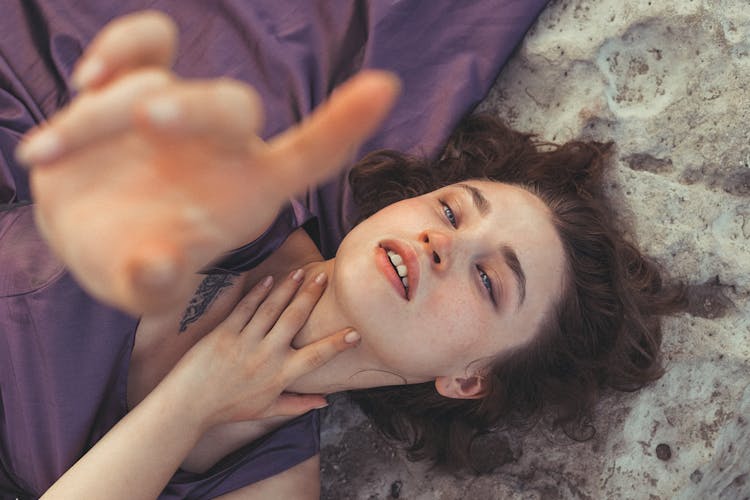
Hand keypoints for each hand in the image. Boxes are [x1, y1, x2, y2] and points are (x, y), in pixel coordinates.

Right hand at [15, 11, 399, 314]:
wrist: (92, 236)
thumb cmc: (136, 265)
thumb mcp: (146, 285)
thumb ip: (155, 284)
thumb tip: (156, 267)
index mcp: (253, 190)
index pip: (309, 156)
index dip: (342, 126)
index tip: (382, 87)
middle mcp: (226, 144)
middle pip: (233, 107)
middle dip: (194, 107)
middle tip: (146, 119)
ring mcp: (184, 112)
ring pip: (165, 84)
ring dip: (107, 108)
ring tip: (48, 154)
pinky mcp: (138, 86)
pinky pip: (140, 47)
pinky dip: (113, 53)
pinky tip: (87, 79)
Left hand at [169, 269, 358, 428]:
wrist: (189, 405)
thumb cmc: (229, 408)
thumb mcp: (268, 410)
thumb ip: (298, 404)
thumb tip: (325, 402)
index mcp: (281, 376)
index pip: (316, 357)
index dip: (337, 344)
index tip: (355, 332)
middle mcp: (266, 356)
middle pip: (294, 320)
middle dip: (311, 296)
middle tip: (323, 278)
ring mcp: (245, 342)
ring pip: (271, 309)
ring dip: (288, 288)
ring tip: (300, 272)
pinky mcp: (224, 333)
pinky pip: (245, 308)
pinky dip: (258, 292)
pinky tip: (269, 280)